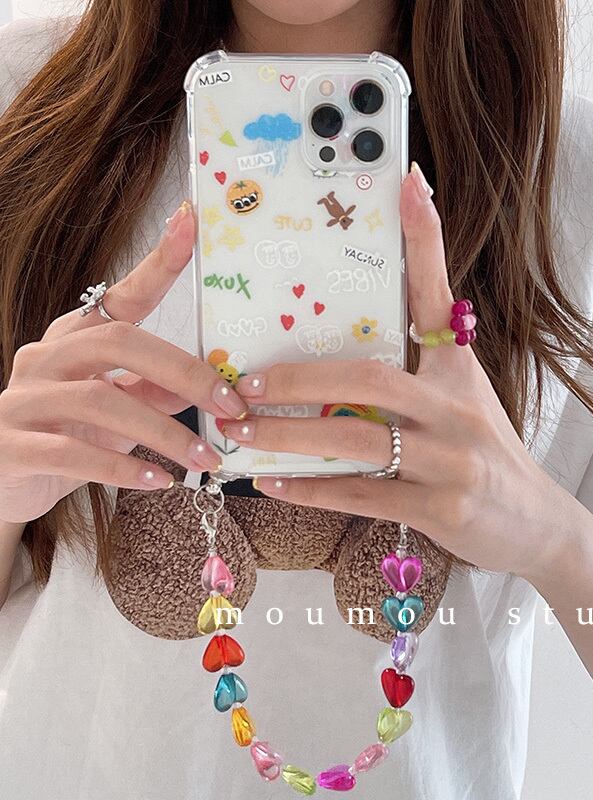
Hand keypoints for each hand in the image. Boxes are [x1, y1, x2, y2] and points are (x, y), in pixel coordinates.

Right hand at [0, 202, 249, 525]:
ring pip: (99, 400)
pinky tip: (160, 481)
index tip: (190, 223)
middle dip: (184, 372)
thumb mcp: (117, 409)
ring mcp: (21, 399)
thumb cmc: (67, 437)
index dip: (157, 262)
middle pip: (118, 341)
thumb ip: (154, 390)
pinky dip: (123, 468)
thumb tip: (210, 383)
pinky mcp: (8, 445)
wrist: (1, 483)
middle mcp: (44, 358)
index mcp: (74, 341)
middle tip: (230, 406)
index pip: (120, 297)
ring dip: (164, 432)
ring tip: (205, 458)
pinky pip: (72, 453)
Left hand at [223, 164, 570, 576]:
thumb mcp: (465, 399)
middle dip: (300, 379)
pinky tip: (273, 483)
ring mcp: (451, 459)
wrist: (535, 522)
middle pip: (371, 379)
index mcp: (461, 369)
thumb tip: (344, 360)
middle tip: (244, 382)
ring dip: (291, 436)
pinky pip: (361, 495)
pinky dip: (311, 488)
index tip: (407, 184)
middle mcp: (458, 406)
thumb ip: (419, 374)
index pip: (439, 296)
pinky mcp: (441, 508)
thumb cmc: (488, 453)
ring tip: (242, 432)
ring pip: (358, 440)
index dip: (425, 241)